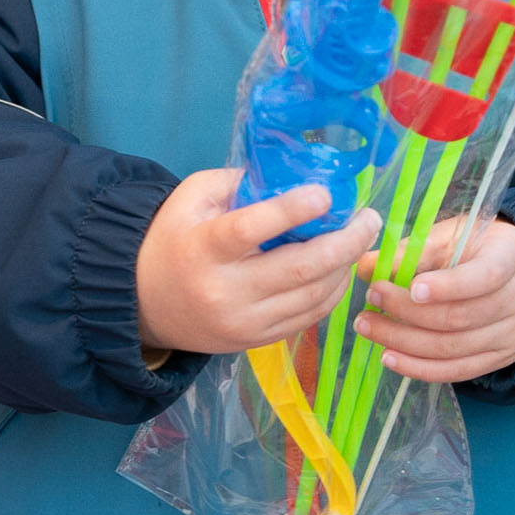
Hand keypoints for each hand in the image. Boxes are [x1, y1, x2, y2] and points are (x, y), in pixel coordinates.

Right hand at [136, 170, 382, 355]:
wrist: (145, 303)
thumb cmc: (172, 239)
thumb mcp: (191, 197)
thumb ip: (237, 182)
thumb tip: (291, 173)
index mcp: (204, 249)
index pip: (252, 229)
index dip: (292, 210)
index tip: (326, 193)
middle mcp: (226, 291)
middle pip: (299, 269)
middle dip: (345, 242)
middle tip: (369, 217)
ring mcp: (244, 322)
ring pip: (312, 296)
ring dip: (345, 266)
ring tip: (361, 237)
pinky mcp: (257, 341)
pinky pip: (308, 317)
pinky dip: (332, 292)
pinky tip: (341, 268)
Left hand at [352, 215, 514, 382]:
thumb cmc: (482, 248)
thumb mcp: (456, 235)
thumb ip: (414, 249)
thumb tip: (366, 265)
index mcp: (510, 259)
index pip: (485, 277)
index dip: (449, 286)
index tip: (413, 288)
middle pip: (459, 317)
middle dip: (408, 311)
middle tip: (371, 297)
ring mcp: (509, 336)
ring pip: (453, 348)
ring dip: (404, 341)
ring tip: (368, 326)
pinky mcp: (497, 360)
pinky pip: (456, 371)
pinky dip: (419, 368)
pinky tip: (389, 357)